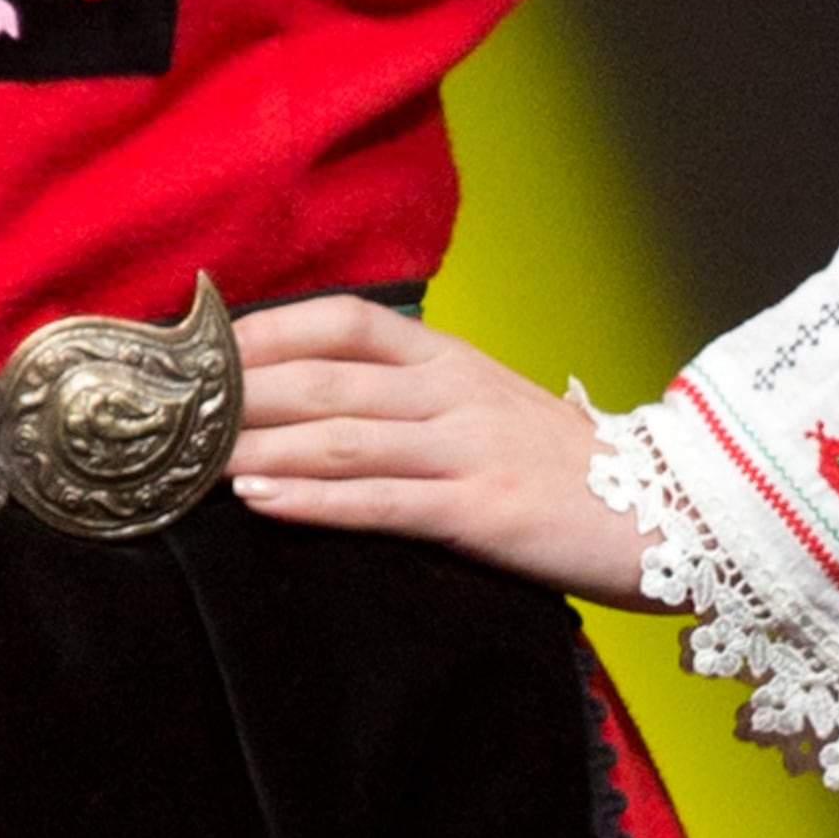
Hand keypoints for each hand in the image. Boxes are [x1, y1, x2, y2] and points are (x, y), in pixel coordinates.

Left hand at [226, 298, 648, 601]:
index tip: (193, 349)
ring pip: (341, 438)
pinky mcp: (484, 512)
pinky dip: (312, 499)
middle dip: (233, 396)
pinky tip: (259, 501)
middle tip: (162, 414)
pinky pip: (382, 503)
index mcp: (451, 359)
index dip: (263, 331)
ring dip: (253, 448)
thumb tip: (307, 406)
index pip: (342, 322)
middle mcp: (454, 393)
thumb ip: (410, 401)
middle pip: (323, 379)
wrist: (676, 515)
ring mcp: (469, 451)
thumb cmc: (567, 471)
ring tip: (186, 462)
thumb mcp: (487, 410)